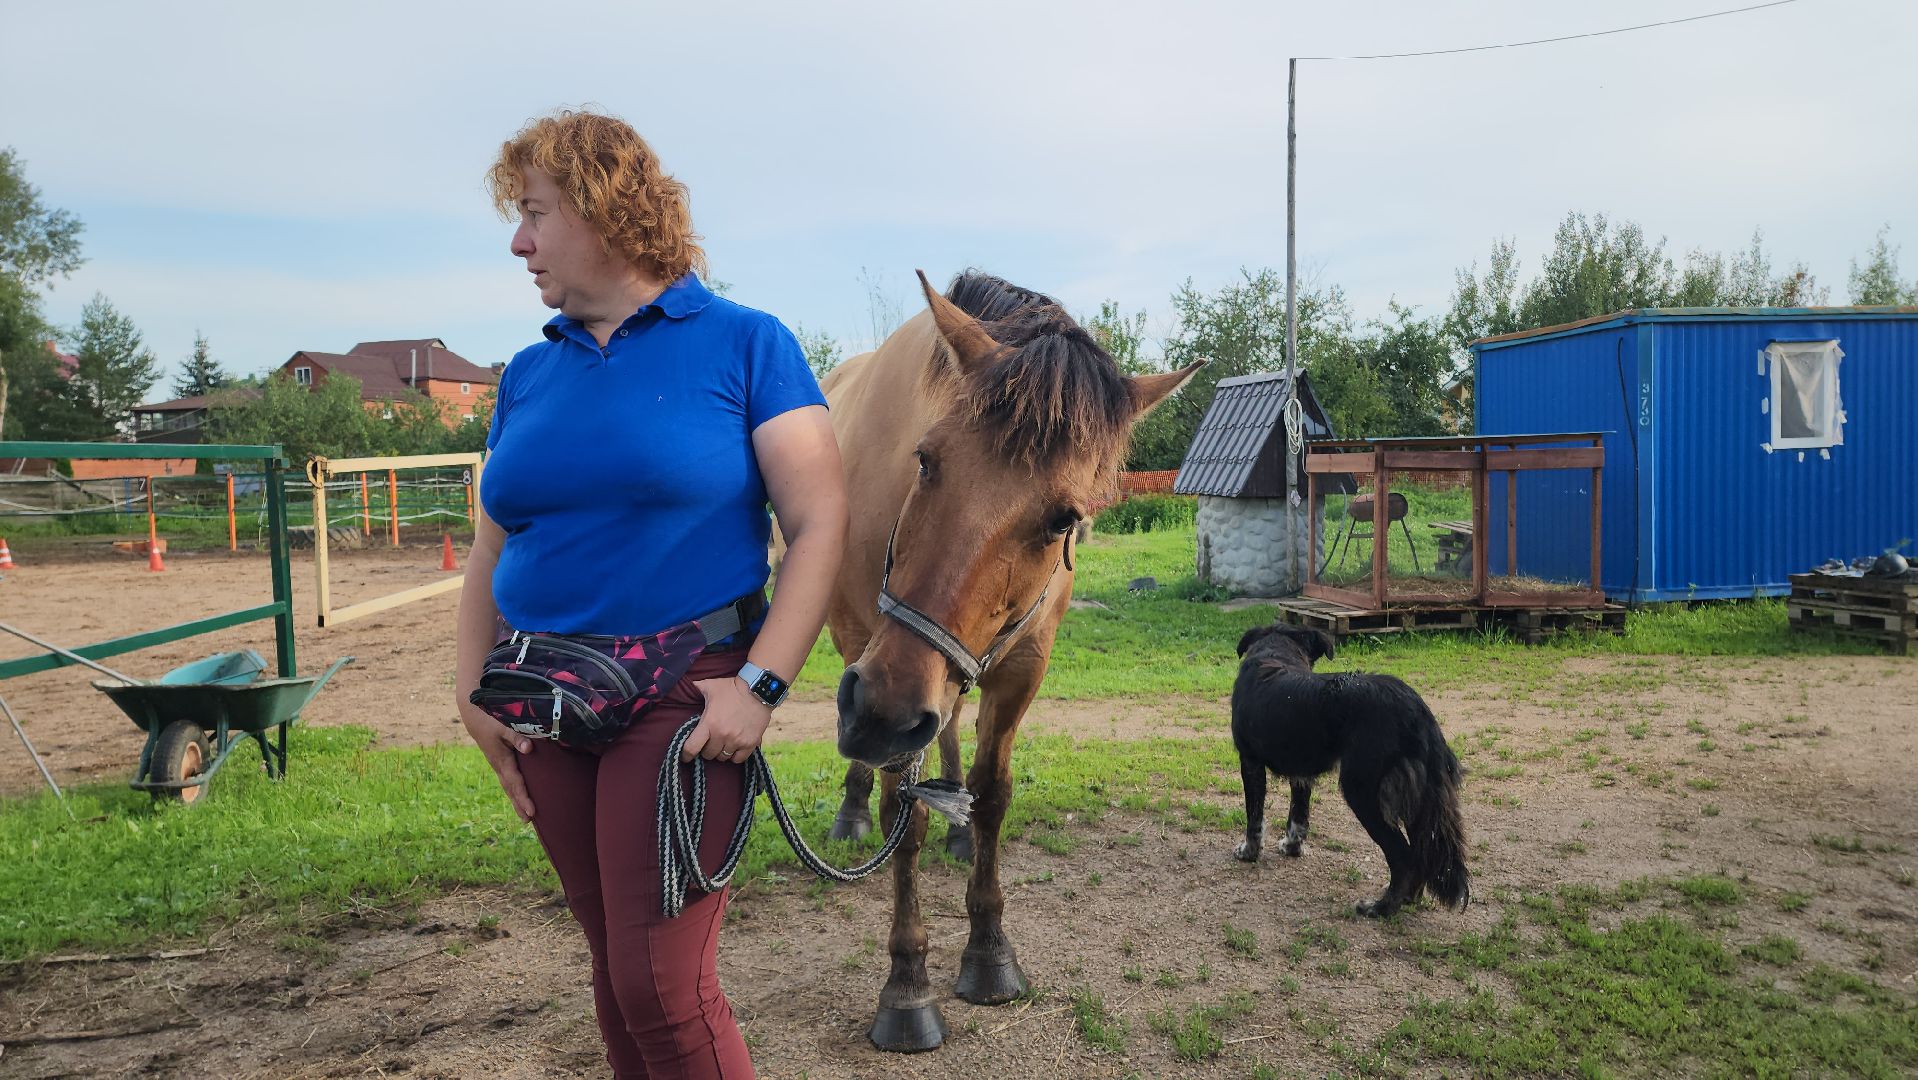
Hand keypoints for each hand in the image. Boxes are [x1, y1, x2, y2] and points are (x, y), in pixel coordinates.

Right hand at [459, 704, 535, 821]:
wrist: (474, 716)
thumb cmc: (490, 719)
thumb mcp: (503, 726)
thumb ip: (516, 737)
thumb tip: (529, 749)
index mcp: (502, 760)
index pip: (515, 783)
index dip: (524, 798)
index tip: (532, 812)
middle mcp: (498, 766)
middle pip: (511, 789)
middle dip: (519, 805)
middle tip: (529, 821)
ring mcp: (497, 764)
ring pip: (507, 786)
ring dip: (516, 801)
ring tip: (524, 817)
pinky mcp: (498, 761)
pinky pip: (507, 780)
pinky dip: (513, 790)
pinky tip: (517, 797)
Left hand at [679, 675, 772, 762]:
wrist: (758, 690)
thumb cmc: (732, 687)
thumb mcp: (711, 686)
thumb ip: (697, 688)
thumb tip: (688, 684)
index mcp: (709, 723)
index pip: (691, 747)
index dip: (686, 754)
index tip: (686, 756)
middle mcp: (722, 735)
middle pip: (708, 755)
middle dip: (707, 749)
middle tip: (710, 741)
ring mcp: (737, 741)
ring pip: (723, 757)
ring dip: (721, 752)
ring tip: (723, 743)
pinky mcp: (750, 743)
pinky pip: (738, 759)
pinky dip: (735, 755)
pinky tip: (735, 747)